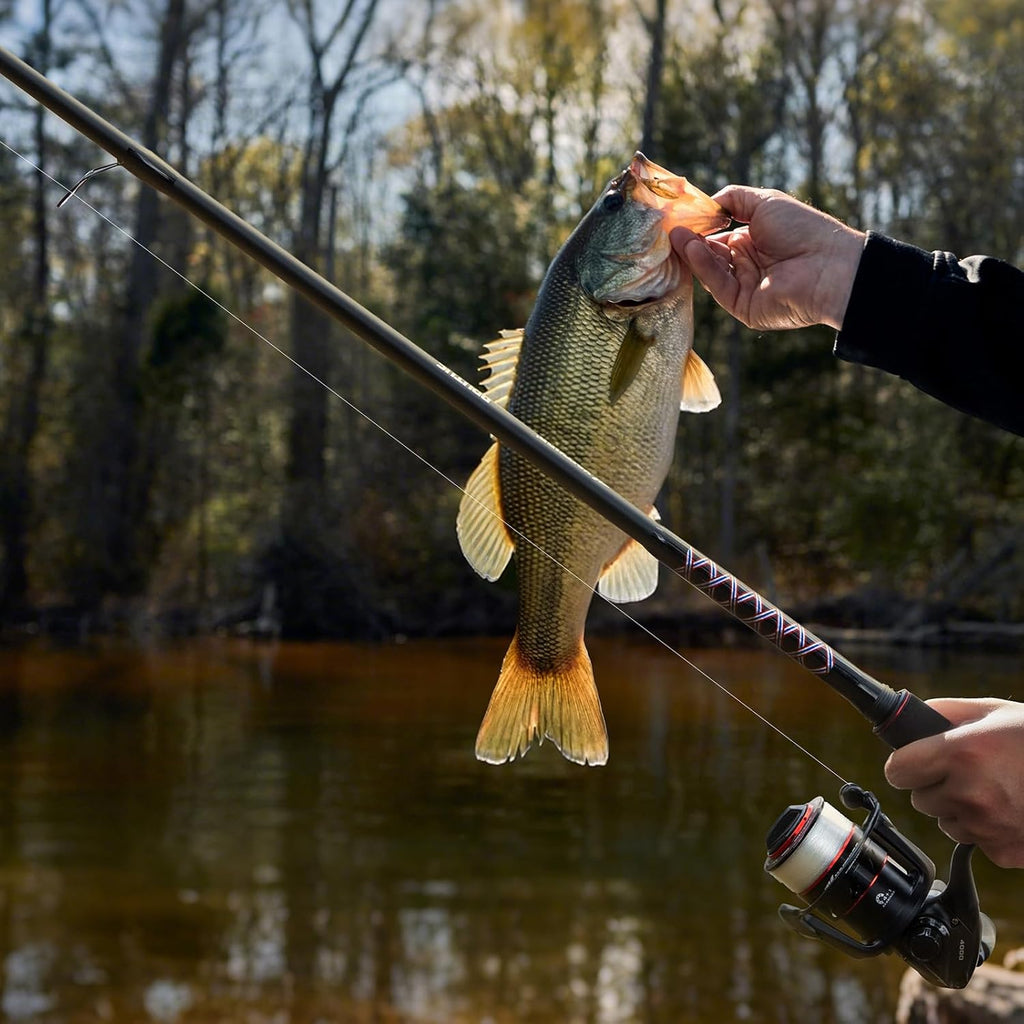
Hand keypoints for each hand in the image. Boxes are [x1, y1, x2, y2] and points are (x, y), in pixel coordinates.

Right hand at [670, 185, 865, 330]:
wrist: (828, 264)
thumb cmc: (802, 229)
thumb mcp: (763, 202)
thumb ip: (732, 199)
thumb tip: (705, 204)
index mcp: (755, 242)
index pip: (717, 237)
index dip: (698, 229)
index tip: (678, 219)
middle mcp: (748, 265)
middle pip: (710, 255)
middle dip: (691, 242)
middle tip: (669, 230)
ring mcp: (746, 288)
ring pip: (711, 271)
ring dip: (693, 254)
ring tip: (678, 238)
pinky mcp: (744, 308)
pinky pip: (719, 287)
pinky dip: (705, 269)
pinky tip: (695, 250)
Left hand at [884, 697, 1023, 867]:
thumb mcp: (992, 712)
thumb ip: (946, 712)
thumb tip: (911, 718)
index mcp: (959, 754)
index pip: (897, 771)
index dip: (905, 765)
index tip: (914, 764)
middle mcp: (969, 793)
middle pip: (919, 799)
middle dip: (935, 787)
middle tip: (964, 773)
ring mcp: (987, 826)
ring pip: (945, 823)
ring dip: (959, 810)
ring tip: (991, 790)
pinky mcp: (1003, 851)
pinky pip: (975, 842)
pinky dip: (986, 831)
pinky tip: (1007, 811)